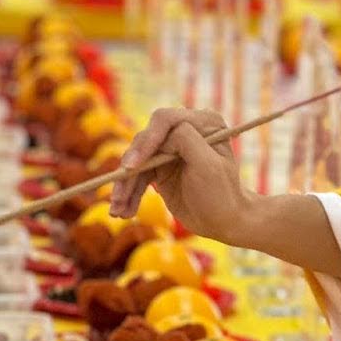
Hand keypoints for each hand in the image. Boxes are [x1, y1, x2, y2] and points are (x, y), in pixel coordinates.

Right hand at [109, 107, 248, 242]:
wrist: (223, 220)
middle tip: (118, 194)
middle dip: (129, 168)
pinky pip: (136, 176)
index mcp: (203, 122)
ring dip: (124, 186)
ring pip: (136, 160)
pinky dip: (127, 193)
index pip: (166, 120)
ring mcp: (169, 148)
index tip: (132, 166)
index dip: (147, 141)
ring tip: (117, 210)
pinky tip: (122, 211)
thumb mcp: (208, 166)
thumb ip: (188, 141)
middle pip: (145, 140)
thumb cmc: (221, 193)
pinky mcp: (158, 166)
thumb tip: (166, 130)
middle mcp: (184, 129)